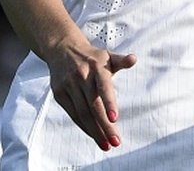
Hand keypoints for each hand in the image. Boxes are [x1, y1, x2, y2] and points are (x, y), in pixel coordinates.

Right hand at [45, 36, 136, 150]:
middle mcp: (81, 77)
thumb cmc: (91, 56)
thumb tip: (133, 59)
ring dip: (94, 131)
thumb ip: (122, 60)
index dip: (109, 102)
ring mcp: (69, 86)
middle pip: (93, 106)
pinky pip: (73, 114)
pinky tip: (93, 135)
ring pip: (82, 113)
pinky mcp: (59, 94)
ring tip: (106, 144)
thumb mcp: (108, 55)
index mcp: (96, 67)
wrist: (63, 49)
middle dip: (105, 126)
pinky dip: (83, 126)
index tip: (115, 118)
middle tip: (115, 141)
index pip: (103, 87)